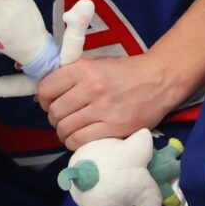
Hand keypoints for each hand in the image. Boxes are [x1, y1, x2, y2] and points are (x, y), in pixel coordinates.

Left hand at [37, 53, 175, 149]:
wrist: (161, 79)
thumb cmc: (128, 71)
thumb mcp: (98, 63)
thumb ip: (73, 75)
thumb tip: (44, 94)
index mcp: (84, 70)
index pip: (46, 89)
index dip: (43, 99)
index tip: (49, 103)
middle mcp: (91, 89)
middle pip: (54, 112)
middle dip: (54, 117)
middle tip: (64, 117)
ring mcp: (103, 110)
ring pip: (65, 128)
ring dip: (63, 132)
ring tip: (71, 129)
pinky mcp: (115, 127)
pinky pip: (80, 140)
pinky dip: (74, 142)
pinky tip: (79, 137)